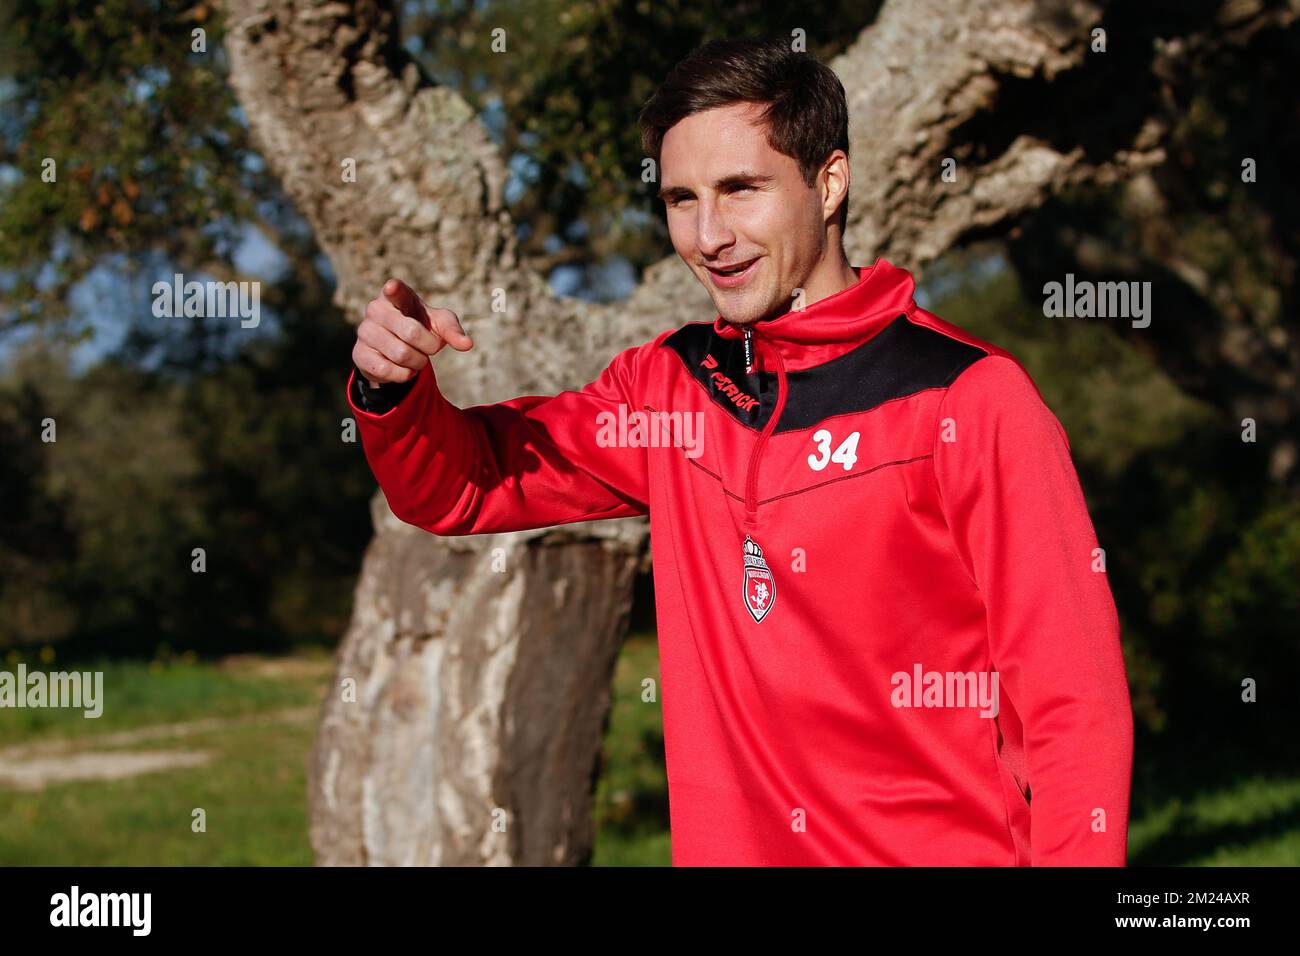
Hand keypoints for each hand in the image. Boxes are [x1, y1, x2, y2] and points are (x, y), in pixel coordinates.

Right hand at [353, 278, 473, 386]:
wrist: (398, 350)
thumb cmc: (422, 327)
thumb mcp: (440, 324)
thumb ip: (453, 330)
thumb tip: (467, 344)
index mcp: (395, 295)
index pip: (396, 290)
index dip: (395, 290)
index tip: (392, 287)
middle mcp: (375, 309)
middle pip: (411, 332)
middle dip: (429, 347)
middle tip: (430, 349)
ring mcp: (365, 331)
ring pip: (400, 354)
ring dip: (418, 362)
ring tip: (417, 358)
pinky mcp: (359, 354)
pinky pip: (387, 370)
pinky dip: (404, 375)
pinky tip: (405, 369)